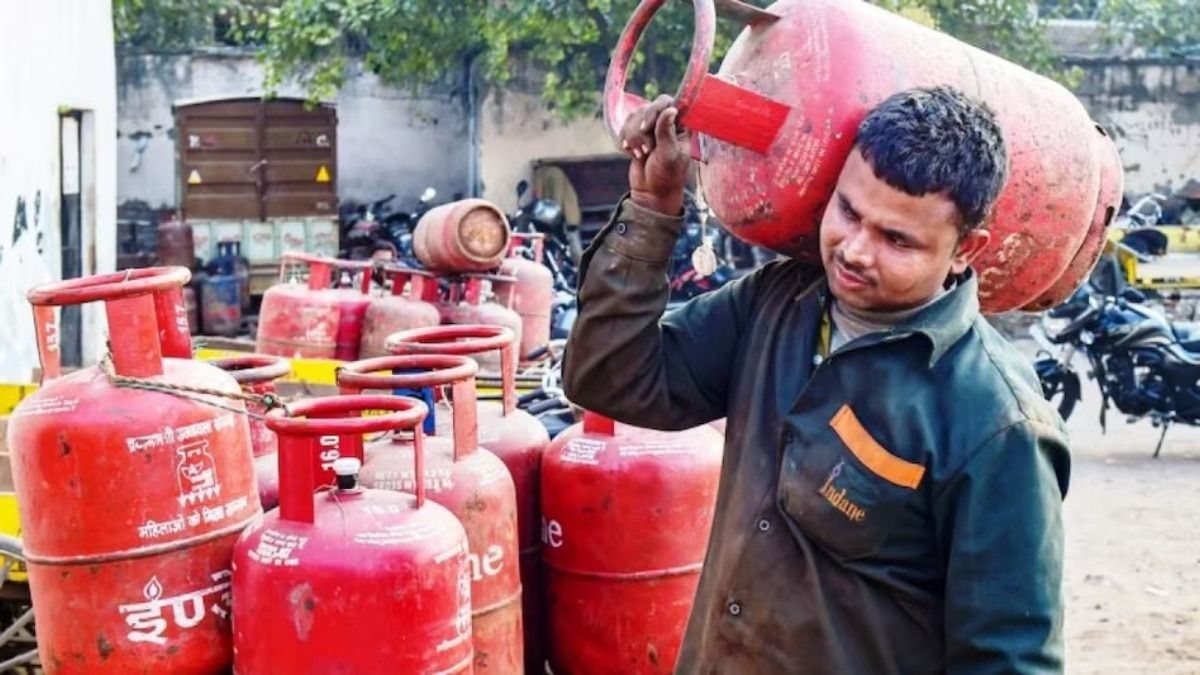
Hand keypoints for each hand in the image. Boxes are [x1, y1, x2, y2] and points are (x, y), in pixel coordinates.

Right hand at [619, 95, 690, 215]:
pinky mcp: (637, 135)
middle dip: (641, 130)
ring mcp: (650, 128)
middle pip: (646, 108)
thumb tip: (671, 109)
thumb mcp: (669, 155)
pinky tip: (630, 153)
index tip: (647, 126)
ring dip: (632, 137)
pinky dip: (625, 140)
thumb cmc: (666, 176)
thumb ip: (666, 132)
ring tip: (639, 155)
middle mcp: (666, 122)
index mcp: (681, 125)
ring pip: (633, 117)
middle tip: (646, 151)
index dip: (654, 110)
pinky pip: (624, 127)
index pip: (667, 102)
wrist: (651, 192)